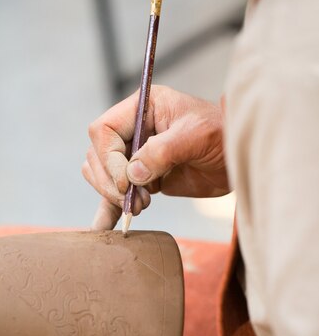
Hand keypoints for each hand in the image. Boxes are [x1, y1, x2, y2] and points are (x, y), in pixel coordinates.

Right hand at [83, 85, 228, 229]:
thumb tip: (132, 175)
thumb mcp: (196, 136)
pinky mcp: (141, 178)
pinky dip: (109, 210)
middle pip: (97, 155)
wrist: (238, 159)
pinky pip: (116, 193)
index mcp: (141, 108)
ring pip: (100, 174)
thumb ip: (162, 151)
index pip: (103, 130)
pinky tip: (106, 227)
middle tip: (134, 199)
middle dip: (110, 181)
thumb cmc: (222, 136)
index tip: (128, 182)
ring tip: (140, 206)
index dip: (109, 158)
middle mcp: (133, 129)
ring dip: (113, 195)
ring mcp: (135, 154)